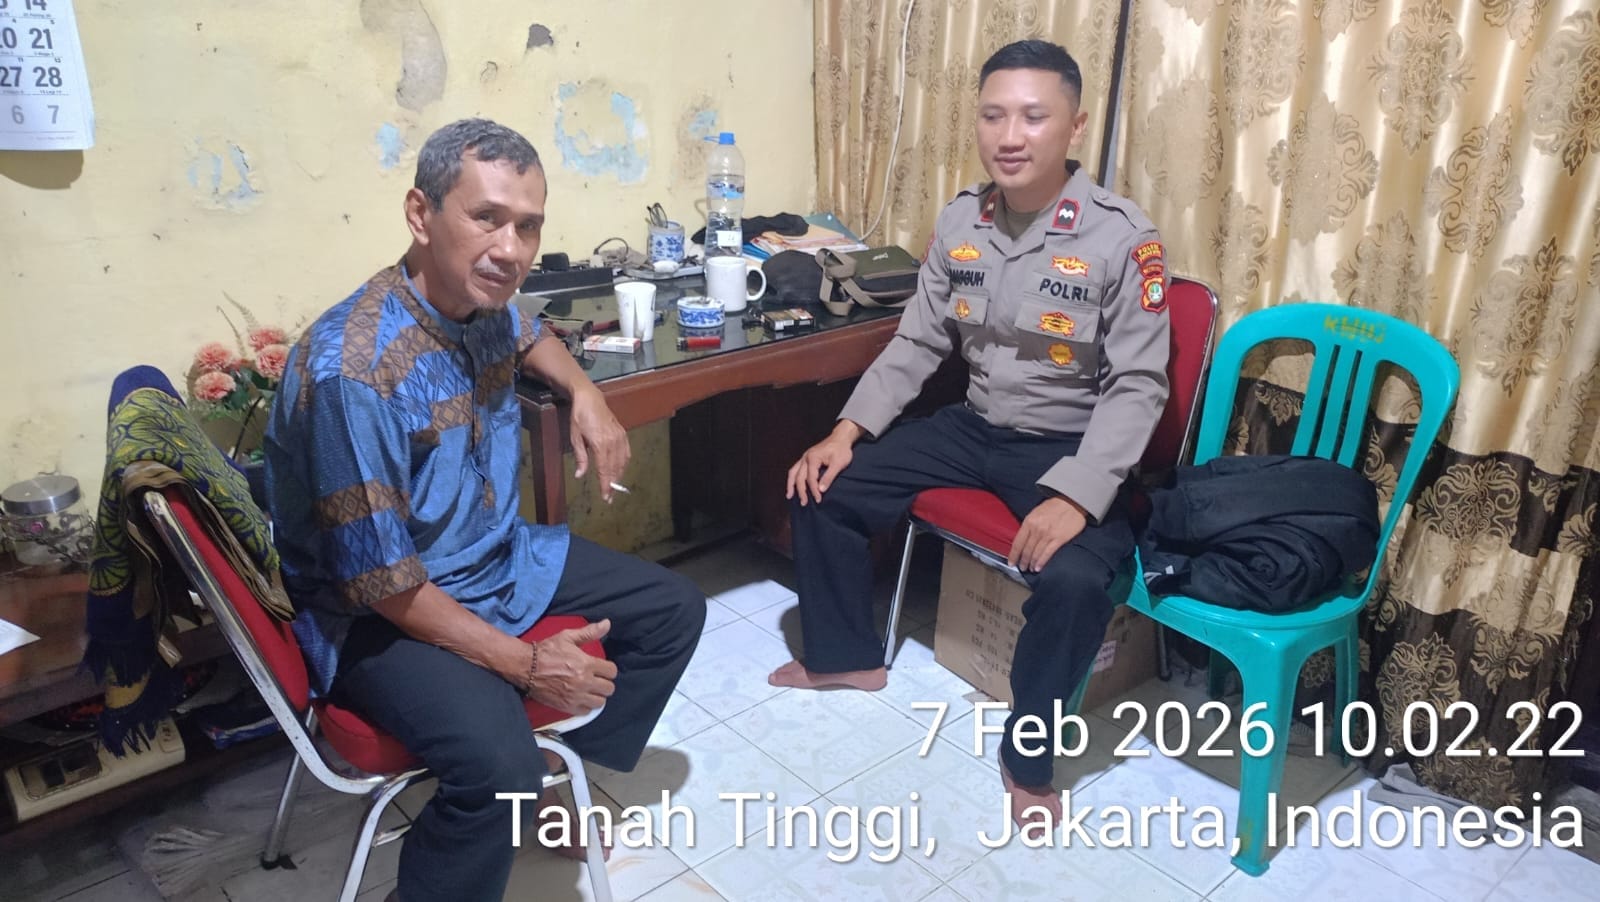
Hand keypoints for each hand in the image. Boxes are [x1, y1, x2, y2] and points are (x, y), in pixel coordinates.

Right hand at [524, 620, 618, 714]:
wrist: (526, 667)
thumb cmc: (547, 651)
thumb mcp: (568, 637)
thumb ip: (590, 632)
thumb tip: (607, 623)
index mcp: (586, 664)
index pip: (611, 671)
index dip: (608, 669)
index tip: (602, 668)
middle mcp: (584, 681)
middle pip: (609, 689)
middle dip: (605, 683)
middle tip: (597, 679)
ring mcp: (575, 696)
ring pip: (600, 702)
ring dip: (597, 695)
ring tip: (590, 689)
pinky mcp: (566, 706)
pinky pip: (586, 711)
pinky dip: (586, 706)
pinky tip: (581, 697)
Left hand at [570, 387, 629, 502]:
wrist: (590, 399)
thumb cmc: (579, 417)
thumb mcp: (575, 438)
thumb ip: (580, 458)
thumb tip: (580, 475)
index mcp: (599, 444)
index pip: (604, 470)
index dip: (605, 485)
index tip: (606, 497)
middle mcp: (612, 442)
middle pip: (615, 468)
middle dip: (613, 484)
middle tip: (610, 497)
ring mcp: (620, 437)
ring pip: (622, 462)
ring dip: (619, 475)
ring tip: (614, 486)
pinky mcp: (623, 433)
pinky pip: (627, 452)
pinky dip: (624, 463)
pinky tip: (621, 469)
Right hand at [786, 422, 862, 505]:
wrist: (841, 438)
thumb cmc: (841, 450)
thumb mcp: (838, 464)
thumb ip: (829, 477)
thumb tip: (821, 490)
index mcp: (813, 458)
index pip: (811, 478)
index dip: (814, 490)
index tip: (818, 499)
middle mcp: (805, 457)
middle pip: (800, 477)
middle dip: (801, 491)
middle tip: (804, 503)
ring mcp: (804, 457)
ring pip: (793, 472)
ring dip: (791, 485)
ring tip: (789, 496)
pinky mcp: (806, 458)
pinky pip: (795, 469)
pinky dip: (793, 478)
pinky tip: (792, 485)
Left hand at [1008, 496, 1087, 571]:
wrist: (1072, 501)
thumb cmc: (1054, 505)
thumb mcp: (1036, 512)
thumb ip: (1030, 524)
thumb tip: (1024, 538)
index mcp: (1029, 521)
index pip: (1017, 542)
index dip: (1013, 555)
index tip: (1011, 562)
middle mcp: (1036, 529)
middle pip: (1026, 550)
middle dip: (1023, 561)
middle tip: (1021, 568)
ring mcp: (1047, 535)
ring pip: (1036, 553)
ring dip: (1031, 563)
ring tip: (1030, 569)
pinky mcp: (1059, 539)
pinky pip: (1047, 553)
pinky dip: (1041, 562)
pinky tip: (1038, 568)